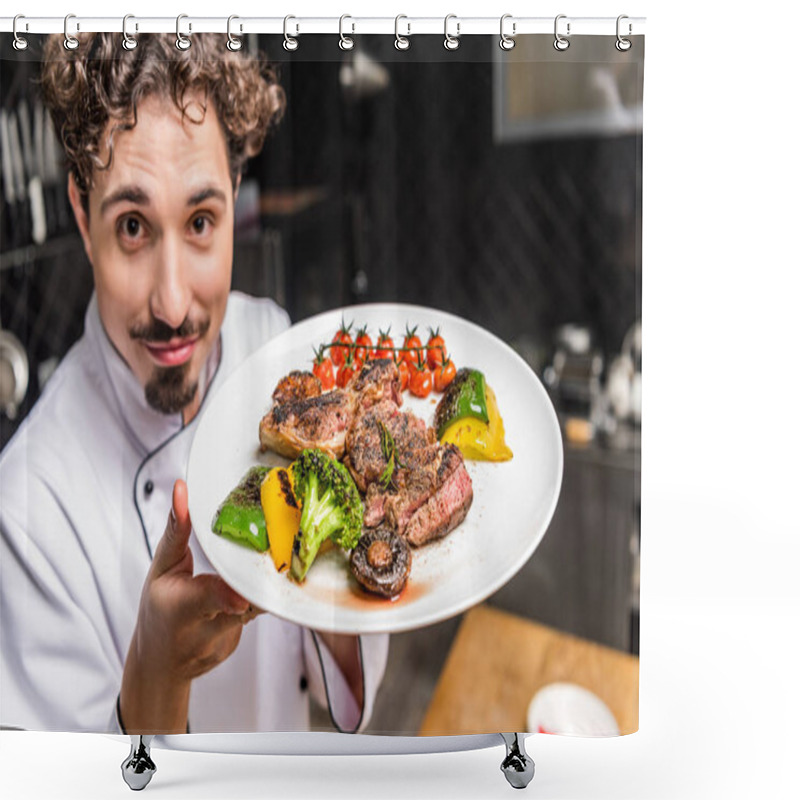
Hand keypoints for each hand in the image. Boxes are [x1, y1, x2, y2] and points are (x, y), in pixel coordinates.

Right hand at [120, 479, 259, 733]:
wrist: (161, 663)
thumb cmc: (158, 609)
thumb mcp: (160, 567)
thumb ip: (176, 530)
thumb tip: (182, 489)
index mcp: (179, 608)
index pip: (205, 600)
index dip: (225, 595)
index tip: (241, 593)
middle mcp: (203, 631)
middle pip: (242, 606)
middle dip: (259, 583)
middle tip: (278, 555)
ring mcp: (223, 641)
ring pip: (256, 608)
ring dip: (265, 584)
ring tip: (278, 558)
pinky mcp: (237, 643)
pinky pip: (256, 612)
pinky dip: (260, 595)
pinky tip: (266, 579)